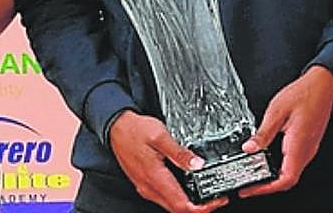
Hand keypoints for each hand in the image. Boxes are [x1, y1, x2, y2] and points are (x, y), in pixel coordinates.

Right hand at [107, 111, 227, 212]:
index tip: (217, 201)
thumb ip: (179, 152)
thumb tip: (198, 165)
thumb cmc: (134, 129)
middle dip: (200, 208)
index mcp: (154, 178)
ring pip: (171, 205)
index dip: (202, 208)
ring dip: (190, 204)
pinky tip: (189, 186)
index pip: (181, 205)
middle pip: (178, 209)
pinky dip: (180, 197)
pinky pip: (165, 197)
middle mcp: (149, 187)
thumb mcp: (160, 135)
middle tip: (216, 198)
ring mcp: (146, 187)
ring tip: (206, 193)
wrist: (115, 127)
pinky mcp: (144, 183)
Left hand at [238, 65, 332, 197]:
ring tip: (256, 174)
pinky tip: (269, 161)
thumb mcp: (276, 110)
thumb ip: (263, 132)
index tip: (251, 189)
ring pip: (292, 172)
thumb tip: (250, 148)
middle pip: (288, 180)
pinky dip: (281, 168)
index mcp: (298, 144)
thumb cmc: (304, 93)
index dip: (267, 188)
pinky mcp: (308, 144)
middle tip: (249, 185)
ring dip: (274, 178)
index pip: (286, 179)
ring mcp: (309, 148)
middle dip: (268, 186)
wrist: (323, 85)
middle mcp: (306, 150)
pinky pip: (295, 163)